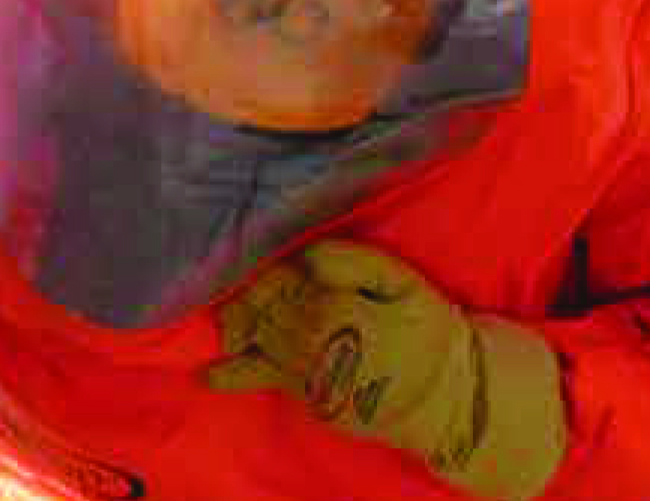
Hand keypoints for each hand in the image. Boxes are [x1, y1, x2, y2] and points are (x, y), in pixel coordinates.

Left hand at [209, 240, 565, 500]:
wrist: (442, 395)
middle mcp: (311, 340)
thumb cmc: (424, 330)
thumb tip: (308, 254)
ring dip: (236, 321)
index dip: (268, 269)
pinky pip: (260, 381)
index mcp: (333, 307)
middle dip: (247, 293)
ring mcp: (304, 371)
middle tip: (236, 279)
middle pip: (262, 306)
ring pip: (256, 336)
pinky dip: (231, 376)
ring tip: (226, 311)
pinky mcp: (304, 396)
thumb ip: (355, 262)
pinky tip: (208, 376)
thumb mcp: (403, 284)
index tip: (264, 258)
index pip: (279, 279)